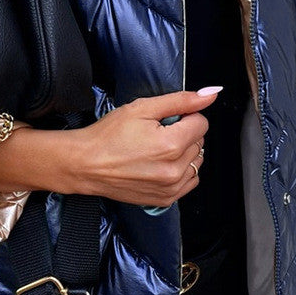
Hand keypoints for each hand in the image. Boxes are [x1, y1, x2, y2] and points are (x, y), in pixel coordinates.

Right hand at [71, 89, 217, 205]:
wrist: (85, 164)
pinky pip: (190, 181)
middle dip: (183, 133)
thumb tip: (210, 95)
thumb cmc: (107, 136)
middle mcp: (174, 169)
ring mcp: (170, 187)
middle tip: (156, 133)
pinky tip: (161, 164)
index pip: (201, 123)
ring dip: (183, 152)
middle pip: (199, 142)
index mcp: (171, 144)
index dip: (184, 116)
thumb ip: (180, 100)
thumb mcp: (142, 108)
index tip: (166, 119)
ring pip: (196, 161)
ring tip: (157, 149)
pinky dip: (181, 170)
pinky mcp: (165, 199)